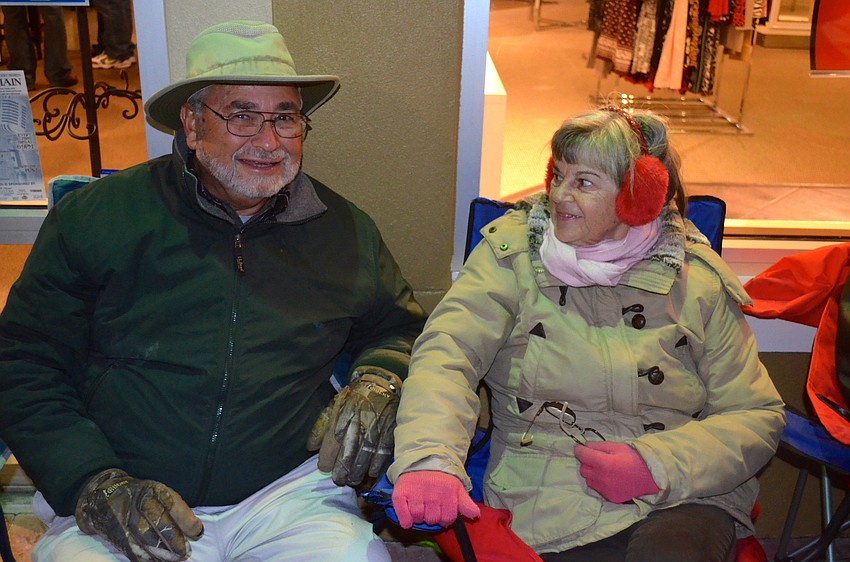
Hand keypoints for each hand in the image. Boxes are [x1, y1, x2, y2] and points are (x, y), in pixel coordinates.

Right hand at [75, 469, 203, 561]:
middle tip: (185, 553)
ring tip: (175, 559)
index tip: (197, 533)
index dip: (187, 522)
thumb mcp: (161, 493)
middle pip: (161, 525)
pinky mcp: (118, 536)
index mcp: (153, 491)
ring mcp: (126, 520)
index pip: (173, 506)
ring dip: (164, 554)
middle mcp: (139, 504)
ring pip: (147, 541)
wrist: (105, 496)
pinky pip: (134, 550)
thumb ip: (179, 510)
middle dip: (176, 542)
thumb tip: (197, 530)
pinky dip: (148, 559)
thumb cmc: (141, 496)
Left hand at [307, 367, 400, 485]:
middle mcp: (357, 424)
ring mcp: (375, 428)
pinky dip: (376, 466)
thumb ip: (320, 427)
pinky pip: (382, 453)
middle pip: (347, 454)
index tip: (324, 468)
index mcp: (341, 417)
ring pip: (364, 457)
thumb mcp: (333, 406)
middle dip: (341, 472)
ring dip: (357, 473)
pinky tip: (369, 473)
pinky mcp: (389, 431)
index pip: (331, 445)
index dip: (326, 461)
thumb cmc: (352, 399)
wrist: (379, 383)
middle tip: (338, 480)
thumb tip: (310, 448)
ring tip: (351, 481)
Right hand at [392, 470, 480, 528]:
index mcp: (447, 492)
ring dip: (419, 517)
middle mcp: (432, 494)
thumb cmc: (441, 477)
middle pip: (432, 519)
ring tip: (420, 507)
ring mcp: (415, 494)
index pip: (448, 518)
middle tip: (430, 506)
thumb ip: (466, 504)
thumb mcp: (457, 488)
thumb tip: (476, 516)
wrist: (422, 460)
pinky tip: (408, 519)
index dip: (445, 518)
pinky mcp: (400, 493)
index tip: (442, 512)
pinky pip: (403, 514)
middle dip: (432, 517)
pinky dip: (405, 520)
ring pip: (418, 518)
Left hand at [575, 441, 658, 502]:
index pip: (582, 455)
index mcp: (603, 463)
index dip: (579, 450)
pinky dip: (599, 483)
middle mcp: (601, 478)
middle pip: (583, 469)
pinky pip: (597, 489)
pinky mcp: (610, 498)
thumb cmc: (634, 459)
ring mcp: (605, 490)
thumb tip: (586, 446)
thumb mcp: (618, 447)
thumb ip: (599, 446)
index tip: (579, 448)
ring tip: (603, 469)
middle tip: (594, 458)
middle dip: (586, 462)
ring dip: (592, 474)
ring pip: (589, 480)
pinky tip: (609, 479)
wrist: (651, 478)